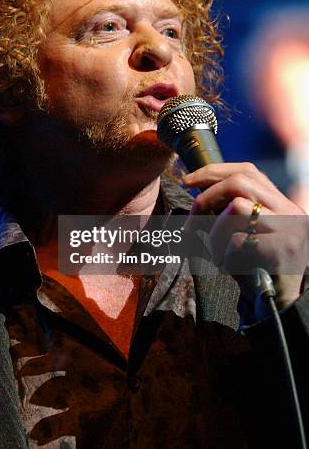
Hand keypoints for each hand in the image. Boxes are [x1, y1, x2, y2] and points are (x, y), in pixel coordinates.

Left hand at [182, 163, 308, 311]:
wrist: (287, 305)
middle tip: (191, 223)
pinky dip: (225, 254)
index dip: (214, 172)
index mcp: (279, 202)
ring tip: (215, 254)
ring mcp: (289, 228)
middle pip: (240, 182)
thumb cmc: (259, 270)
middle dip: (206, 198)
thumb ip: (229, 214)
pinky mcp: (284, 249)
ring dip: (214, 232)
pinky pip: (239, 239)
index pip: (247, 170)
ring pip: (236, 207)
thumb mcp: (246, 235)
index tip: (187, 181)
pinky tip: (228, 267)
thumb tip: (197, 198)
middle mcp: (288, 209)